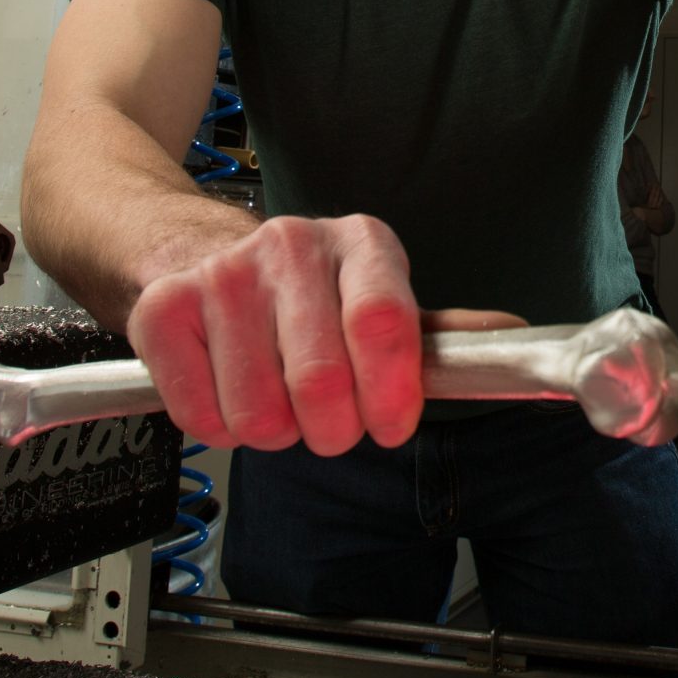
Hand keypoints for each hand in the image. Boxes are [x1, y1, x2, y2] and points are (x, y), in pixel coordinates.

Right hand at [126, 214, 519, 453]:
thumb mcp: (375, 297)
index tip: (390, 425)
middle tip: (325, 420)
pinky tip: (226, 393)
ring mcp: (223, 275)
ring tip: (274, 400)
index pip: (384, 323)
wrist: (190, 251)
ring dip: (272, 432)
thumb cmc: (301, 293)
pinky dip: (218, 428)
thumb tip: (514, 338)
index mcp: (361, 245)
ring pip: (258, 413)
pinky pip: (201, 415)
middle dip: (330, 429)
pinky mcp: (163, 309)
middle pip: (320, 384)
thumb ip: (436, 334)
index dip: (390, 394)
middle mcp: (292, 247)